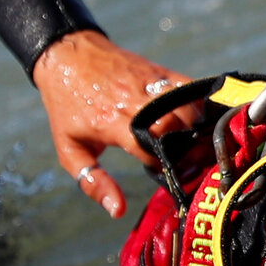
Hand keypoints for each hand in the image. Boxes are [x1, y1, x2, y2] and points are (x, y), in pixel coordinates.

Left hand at [32, 30, 187, 218]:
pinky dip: (199, 105)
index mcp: (113, 122)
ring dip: (195, 130)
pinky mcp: (160, 70)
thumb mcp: (69, 149)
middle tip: (185, 164)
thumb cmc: (67, 105)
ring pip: (188, 108)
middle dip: (185, 151)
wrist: (67, 55)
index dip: (162, 168)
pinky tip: (196, 120)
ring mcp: (151, 83)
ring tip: (190, 145)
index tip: (164, 177)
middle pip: (177, 128)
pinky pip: (190, 87)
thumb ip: (92, 181)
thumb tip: (117, 210)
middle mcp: (136, 101)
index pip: (152, 151)